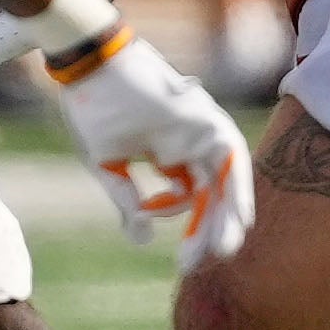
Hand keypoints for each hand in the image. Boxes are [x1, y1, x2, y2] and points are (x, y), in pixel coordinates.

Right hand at [48, 24, 254, 266]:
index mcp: (165, 153)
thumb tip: (142, 238)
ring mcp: (198, 130)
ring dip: (229, 213)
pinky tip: (239, 216)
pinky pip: (230, 155)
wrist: (89, 64)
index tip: (182, 262)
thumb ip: (127, 201)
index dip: (190, 230)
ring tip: (225, 248)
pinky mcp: (203, 118)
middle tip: (200, 265)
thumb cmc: (92, 108)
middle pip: (210, 193)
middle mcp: (188, 143)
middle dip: (210, 230)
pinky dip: (236, 185)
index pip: (188, 199)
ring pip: (224, 179)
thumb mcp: (107, 165)